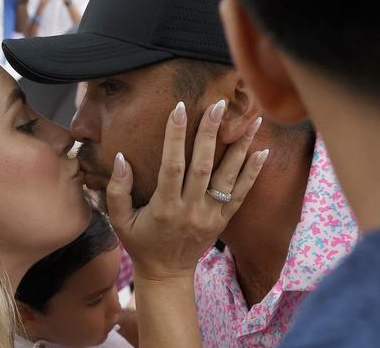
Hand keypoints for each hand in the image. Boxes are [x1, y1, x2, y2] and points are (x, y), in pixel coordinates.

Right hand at [106, 100, 267, 280]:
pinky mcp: (223, 221)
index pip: (171, 165)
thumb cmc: (140, 243)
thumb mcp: (120, 221)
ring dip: (240, 147)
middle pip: (202, 166)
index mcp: (164, 207)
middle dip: (210, 134)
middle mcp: (190, 209)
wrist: (167, 273)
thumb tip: (121, 158)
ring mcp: (210, 215)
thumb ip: (117, 190)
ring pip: (227, 178)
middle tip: (218, 106)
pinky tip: (262, 151)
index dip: (175, 136)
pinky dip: (252, 173)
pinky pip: (241, 195)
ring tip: (251, 121)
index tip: (178, 108)